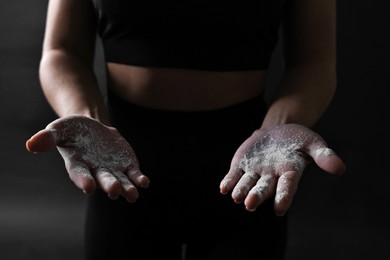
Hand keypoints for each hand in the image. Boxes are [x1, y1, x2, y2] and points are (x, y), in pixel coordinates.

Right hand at [26, 115, 149, 201]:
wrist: (92, 128)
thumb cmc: (73, 130)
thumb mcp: (60, 129)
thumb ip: (48, 137)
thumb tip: (31, 144)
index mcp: (78, 165)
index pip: (80, 175)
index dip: (83, 181)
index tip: (88, 187)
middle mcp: (96, 172)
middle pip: (104, 181)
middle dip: (109, 186)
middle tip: (113, 190)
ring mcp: (113, 170)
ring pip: (121, 182)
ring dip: (127, 189)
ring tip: (133, 194)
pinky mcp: (127, 165)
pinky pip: (134, 175)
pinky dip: (139, 179)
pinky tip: (144, 182)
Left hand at [220, 123, 344, 215]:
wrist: (279, 132)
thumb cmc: (298, 140)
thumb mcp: (313, 143)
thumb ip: (324, 155)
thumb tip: (340, 168)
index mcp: (289, 173)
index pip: (287, 187)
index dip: (283, 197)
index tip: (279, 208)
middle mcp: (271, 176)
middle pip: (264, 188)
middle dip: (257, 196)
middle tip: (250, 204)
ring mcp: (255, 171)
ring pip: (247, 184)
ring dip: (242, 190)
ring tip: (237, 197)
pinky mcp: (242, 165)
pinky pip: (235, 175)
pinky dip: (230, 181)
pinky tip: (224, 188)